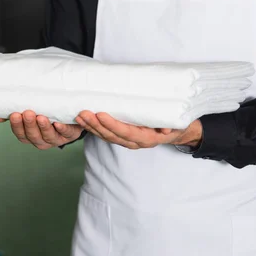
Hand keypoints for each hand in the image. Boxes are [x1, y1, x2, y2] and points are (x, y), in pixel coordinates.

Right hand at [0, 110, 83, 149]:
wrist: (69, 115)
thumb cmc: (45, 113)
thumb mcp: (28, 113)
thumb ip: (12, 115)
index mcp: (30, 136)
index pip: (21, 134)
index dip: (18, 126)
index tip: (15, 114)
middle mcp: (42, 140)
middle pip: (34, 136)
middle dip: (30, 125)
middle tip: (27, 113)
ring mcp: (56, 139)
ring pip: (49, 136)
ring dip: (44, 127)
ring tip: (41, 117)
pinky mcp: (70, 134)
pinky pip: (66, 133)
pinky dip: (62, 129)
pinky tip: (58, 123)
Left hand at [75, 111, 202, 149]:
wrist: (175, 132)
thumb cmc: (174, 124)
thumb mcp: (176, 124)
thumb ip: (169, 126)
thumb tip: (165, 130)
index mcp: (146, 138)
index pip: (126, 132)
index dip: (112, 125)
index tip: (100, 115)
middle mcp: (134, 142)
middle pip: (111, 135)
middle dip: (96, 125)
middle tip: (83, 113)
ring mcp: (126, 141)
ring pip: (105, 136)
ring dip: (91, 127)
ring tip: (79, 116)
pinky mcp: (121, 138)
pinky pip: (105, 135)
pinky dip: (93, 128)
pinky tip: (83, 121)